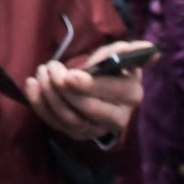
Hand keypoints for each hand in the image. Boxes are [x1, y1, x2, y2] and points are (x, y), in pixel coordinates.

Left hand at [26, 46, 144, 140]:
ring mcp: (96, 129)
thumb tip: (152, 50)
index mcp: (131, 94)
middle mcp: (118, 117)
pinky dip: (39, 104)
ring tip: (41, 72)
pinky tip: (32, 84)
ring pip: (70, 119)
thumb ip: (128, 52)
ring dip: (49, 95)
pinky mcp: (77, 133)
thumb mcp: (119, 57)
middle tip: (49, 68)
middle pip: (88, 110)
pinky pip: (55, 124)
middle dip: (64, 89)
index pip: (113, 93)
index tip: (69, 75)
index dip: (90, 85)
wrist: (101, 88)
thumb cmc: (110, 69)